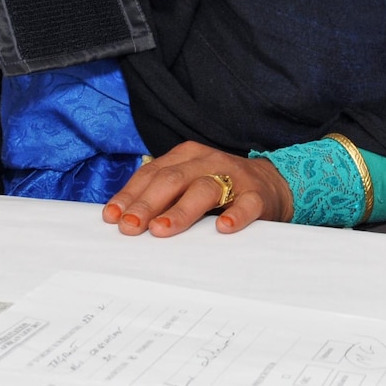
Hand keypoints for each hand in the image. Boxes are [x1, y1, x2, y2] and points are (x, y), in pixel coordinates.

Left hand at [103, 141, 292, 235]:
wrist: (273, 183)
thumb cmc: (221, 186)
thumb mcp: (190, 181)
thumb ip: (162, 193)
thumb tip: (123, 217)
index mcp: (187, 155)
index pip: (153, 173)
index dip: (131, 194)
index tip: (112, 216)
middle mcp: (209, 161)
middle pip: (174, 179)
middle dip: (148, 203)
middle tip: (130, 226)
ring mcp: (234, 177)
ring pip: (205, 189)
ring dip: (181, 210)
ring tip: (162, 229)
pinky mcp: (258, 196)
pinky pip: (246, 204)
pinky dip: (235, 215)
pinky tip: (223, 228)